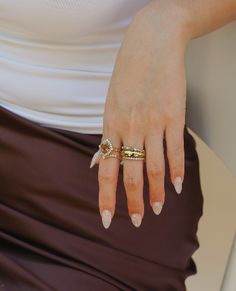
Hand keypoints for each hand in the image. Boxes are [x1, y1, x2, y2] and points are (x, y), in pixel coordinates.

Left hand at [90, 0, 189, 227]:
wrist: (150, 46)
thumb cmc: (128, 77)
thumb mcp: (109, 105)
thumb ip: (106, 136)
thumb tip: (96, 161)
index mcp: (111, 126)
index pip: (106, 170)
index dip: (106, 196)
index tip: (108, 218)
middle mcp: (130, 128)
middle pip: (130, 174)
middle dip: (133, 201)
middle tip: (139, 221)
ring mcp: (152, 123)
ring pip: (154, 166)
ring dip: (157, 191)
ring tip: (159, 209)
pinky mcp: (172, 116)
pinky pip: (175, 149)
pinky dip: (177, 170)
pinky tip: (178, 185)